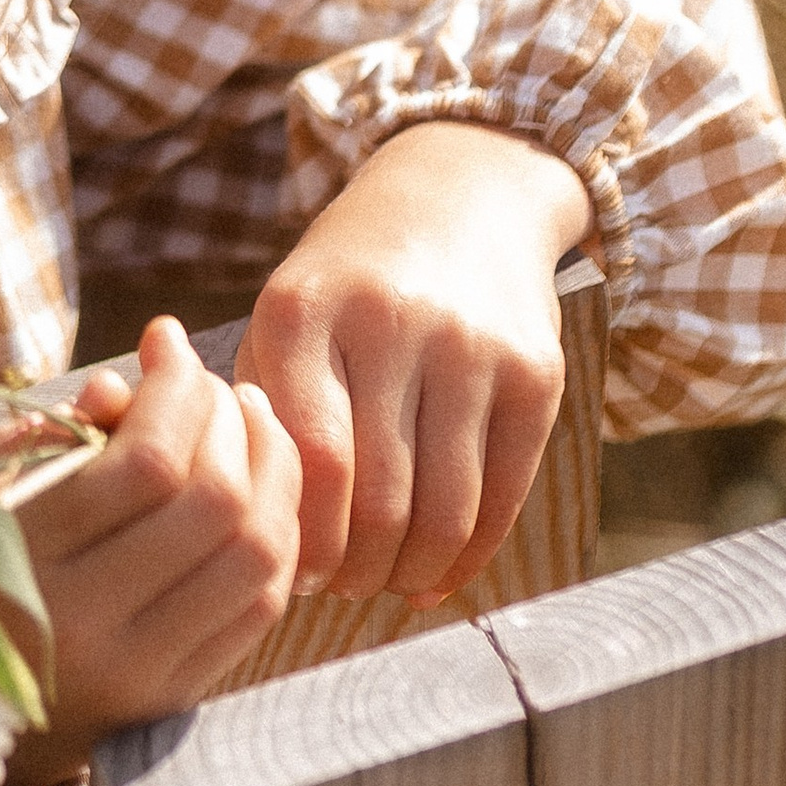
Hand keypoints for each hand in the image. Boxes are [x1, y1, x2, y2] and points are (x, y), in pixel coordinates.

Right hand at [0, 319, 301, 782]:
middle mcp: (87, 625)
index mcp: (26, 561)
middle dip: (232, 421)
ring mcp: (138, 671)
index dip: (178, 389)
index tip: (169, 343)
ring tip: (251, 423)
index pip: (148, 462)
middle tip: (216, 386)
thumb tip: (126, 383)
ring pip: (258, 557)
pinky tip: (260, 491)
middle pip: (217, 505)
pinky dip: (277, 534)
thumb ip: (49, 431)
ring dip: (272, 472)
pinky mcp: (173, 700)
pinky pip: (261, 607)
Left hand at [237, 122, 589, 604]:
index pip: (310, 461)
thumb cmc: (347, 282)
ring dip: (410, 573)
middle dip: (355, 569)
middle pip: (381, 499)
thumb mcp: (284, 316)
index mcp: (305, 311)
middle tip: (338, 588)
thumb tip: (251, 534)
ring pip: (445, 511)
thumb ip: (259, 411)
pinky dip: (467, 557)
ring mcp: (472, 348)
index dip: (303, 539)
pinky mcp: (535, 374)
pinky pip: (503, 497)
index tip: (289, 570)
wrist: (458, 197)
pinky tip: (436, 574)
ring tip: (382, 582)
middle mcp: (392, 323)